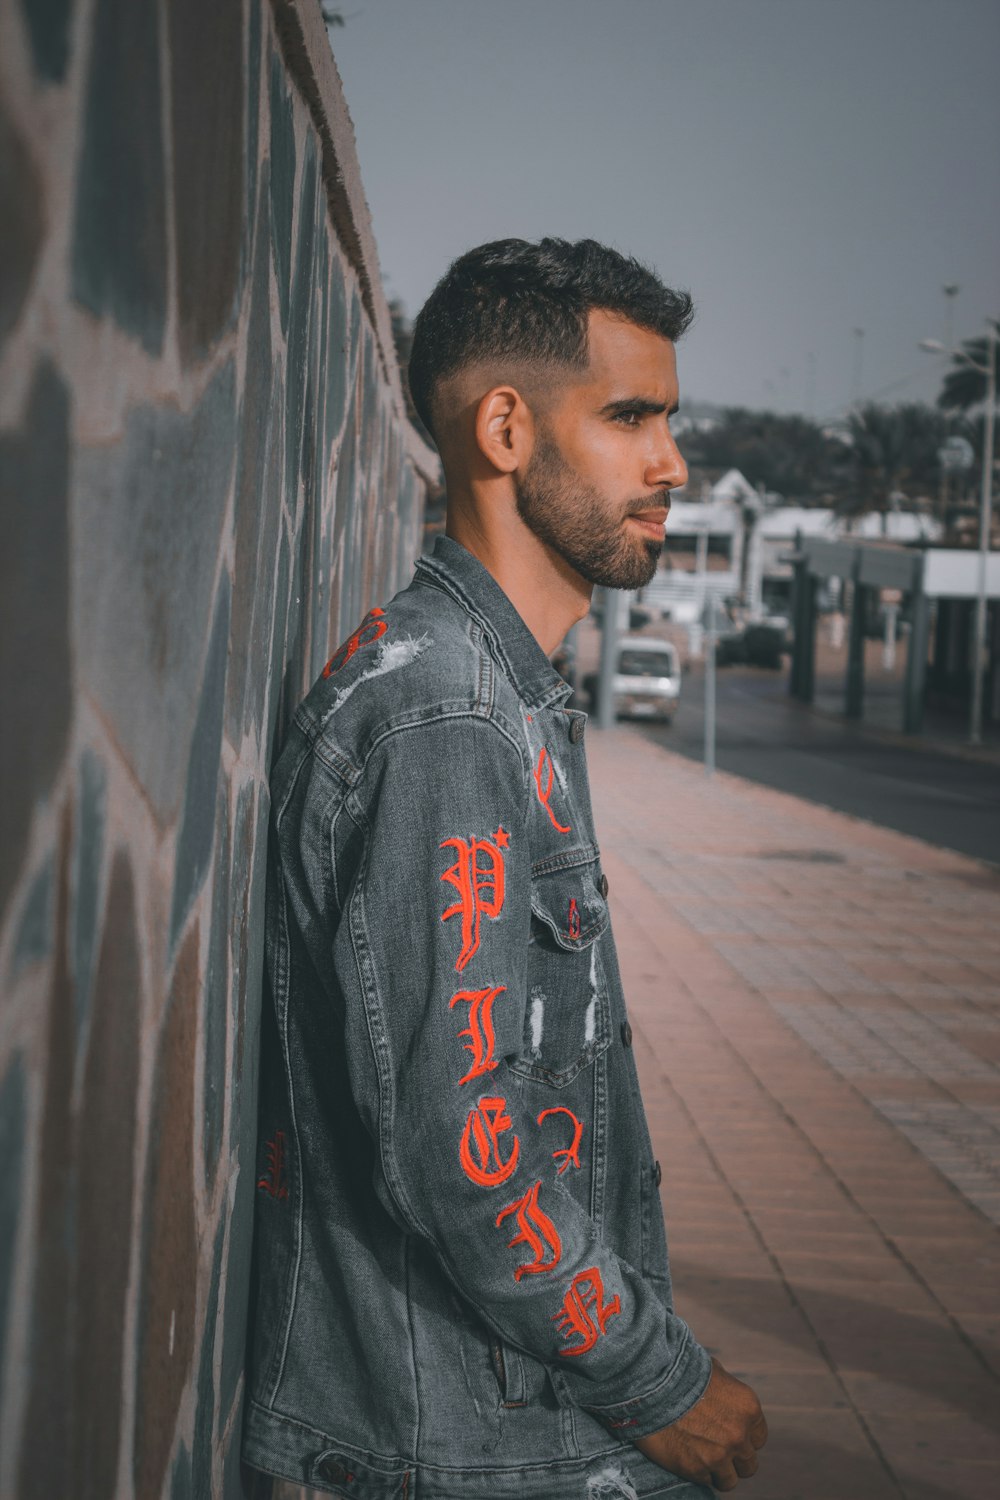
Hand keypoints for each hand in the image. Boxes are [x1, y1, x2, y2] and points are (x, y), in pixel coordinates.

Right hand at [634, 1358, 766, 1491]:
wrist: (650, 1384)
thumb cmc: (680, 1372)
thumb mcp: (713, 1372)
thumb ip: (727, 1391)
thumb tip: (726, 1396)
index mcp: (748, 1408)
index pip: (759, 1438)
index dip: (744, 1438)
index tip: (730, 1436)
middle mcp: (739, 1434)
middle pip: (749, 1464)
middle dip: (734, 1459)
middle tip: (716, 1450)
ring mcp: (720, 1455)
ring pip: (730, 1480)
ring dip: (718, 1472)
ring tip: (701, 1458)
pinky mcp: (698, 1470)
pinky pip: (706, 1482)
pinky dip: (697, 1473)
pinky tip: (686, 1455)